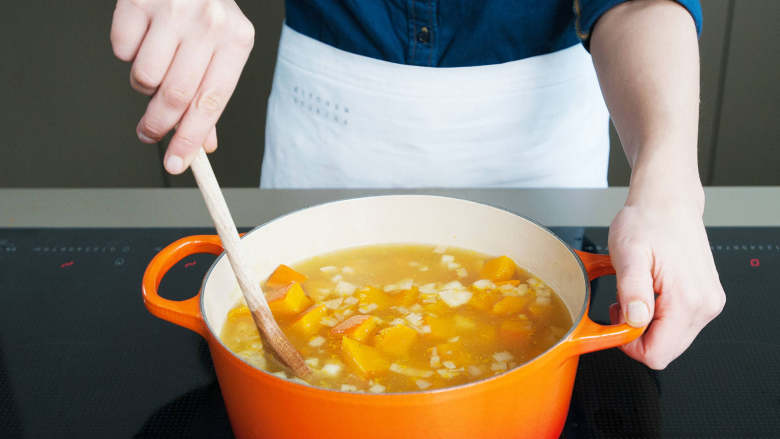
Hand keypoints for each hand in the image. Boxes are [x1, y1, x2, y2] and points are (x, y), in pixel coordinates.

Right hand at [110, 0, 254, 173]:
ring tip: (156, 62)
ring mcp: (173, 10)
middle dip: (158, 126)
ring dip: (144, 83)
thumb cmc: (206, 9)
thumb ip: (211, 95)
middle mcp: (209, 24)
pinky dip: (128, 52)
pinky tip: (144, 36)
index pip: (211, 104)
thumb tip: (201, 144)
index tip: (178, 164)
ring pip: (145, 77)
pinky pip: (122, 51)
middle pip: (176, 97)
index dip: (191, 140)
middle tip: (149, 134)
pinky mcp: (138, 1)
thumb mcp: (223, 48)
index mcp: (237, 40)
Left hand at [607, 194, 725, 368]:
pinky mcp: (705, 298)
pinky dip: (658, 316)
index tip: (616, 320)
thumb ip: (632, 291)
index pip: (657, 354)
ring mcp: (708, 303)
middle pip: (666, 351)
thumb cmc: (648, 221)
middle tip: (623, 304)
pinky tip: (648, 292)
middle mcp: (705, 306)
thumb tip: (635, 321)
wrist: (668, 201)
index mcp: (688, 300)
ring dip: (647, 324)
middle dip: (637, 335)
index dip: (629, 345)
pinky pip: (678, 324)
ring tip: (635, 293)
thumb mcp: (628, 254)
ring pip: (671, 339)